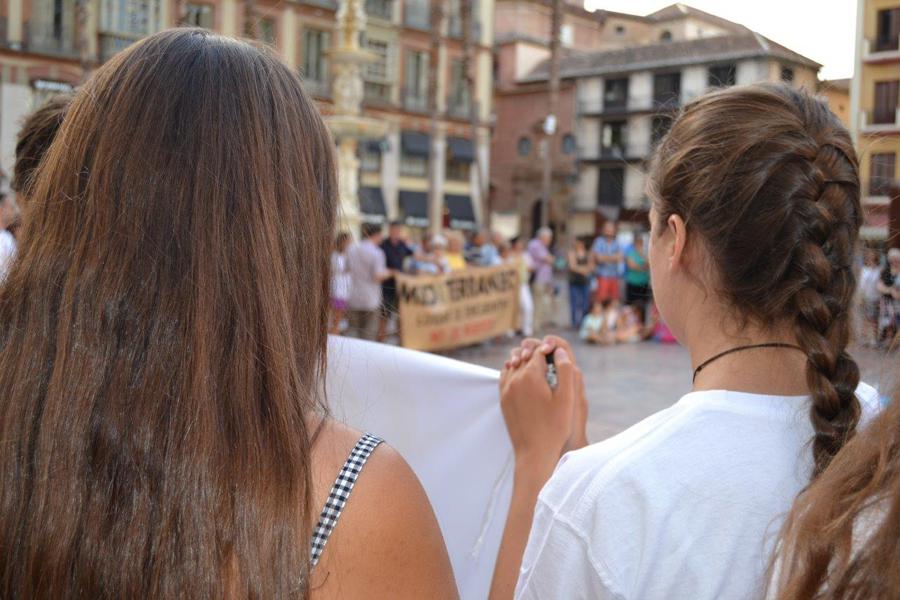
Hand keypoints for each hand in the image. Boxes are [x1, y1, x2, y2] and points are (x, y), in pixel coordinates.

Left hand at [500, 338, 579, 469]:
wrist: (534, 451)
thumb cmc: (555, 426)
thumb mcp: (568, 398)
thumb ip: (565, 370)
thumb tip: (559, 351)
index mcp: (531, 375)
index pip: (539, 350)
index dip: (549, 350)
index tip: (556, 356)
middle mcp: (515, 379)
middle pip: (524, 355)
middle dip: (536, 354)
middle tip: (548, 358)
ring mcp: (506, 389)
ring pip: (513, 364)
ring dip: (524, 362)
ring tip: (537, 366)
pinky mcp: (503, 399)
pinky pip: (505, 376)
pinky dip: (514, 372)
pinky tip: (524, 378)